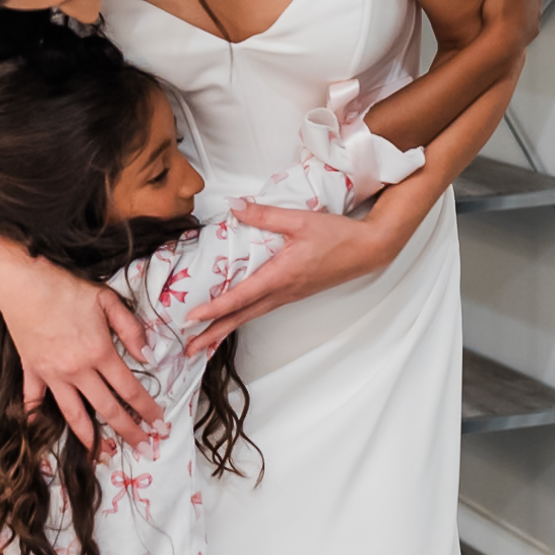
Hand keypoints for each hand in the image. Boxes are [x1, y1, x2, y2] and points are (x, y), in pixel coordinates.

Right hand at [0, 253, 159, 449]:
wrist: (22, 281)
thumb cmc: (64, 286)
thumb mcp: (107, 300)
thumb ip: (131, 329)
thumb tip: (148, 355)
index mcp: (99, 352)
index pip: (130, 389)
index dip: (147, 409)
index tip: (159, 423)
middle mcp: (77, 370)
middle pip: (107, 409)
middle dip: (128, 431)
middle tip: (144, 448)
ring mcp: (52, 374)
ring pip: (74, 414)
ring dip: (91, 437)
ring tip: (104, 453)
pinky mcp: (31, 371)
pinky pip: (33, 400)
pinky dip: (35, 417)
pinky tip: (38, 431)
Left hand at [184, 204, 378, 354]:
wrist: (367, 250)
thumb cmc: (337, 236)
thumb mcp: (299, 220)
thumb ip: (263, 214)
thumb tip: (233, 205)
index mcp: (280, 277)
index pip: (240, 297)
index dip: (214, 308)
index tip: (192, 318)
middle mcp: (282, 292)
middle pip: (241, 317)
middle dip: (212, 334)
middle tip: (188, 349)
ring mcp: (288, 296)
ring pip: (250, 316)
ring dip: (225, 329)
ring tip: (203, 341)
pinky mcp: (293, 294)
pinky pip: (261, 310)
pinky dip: (242, 318)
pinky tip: (233, 318)